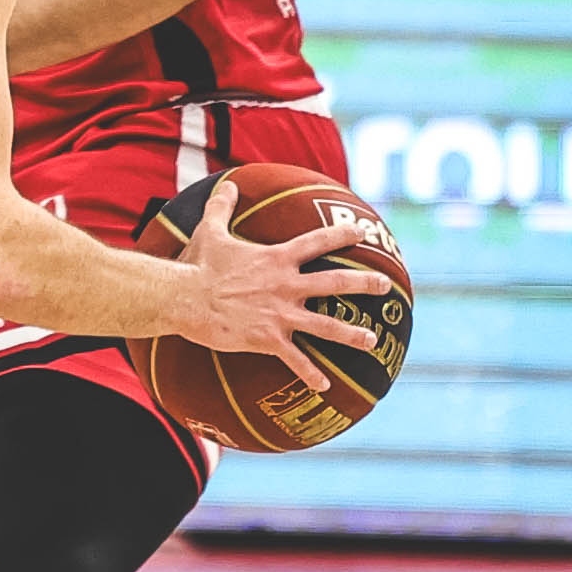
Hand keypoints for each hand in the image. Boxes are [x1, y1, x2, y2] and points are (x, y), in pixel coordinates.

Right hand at [158, 172, 403, 367]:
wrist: (185, 297)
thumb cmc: (198, 265)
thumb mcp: (211, 230)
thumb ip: (223, 206)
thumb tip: (229, 184)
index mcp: (277, 258)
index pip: (317, 242)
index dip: (342, 235)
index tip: (363, 233)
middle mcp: (286, 285)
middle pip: (334, 282)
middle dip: (364, 283)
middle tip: (386, 286)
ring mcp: (280, 313)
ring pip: (326, 325)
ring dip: (351, 334)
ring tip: (373, 340)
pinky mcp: (268, 338)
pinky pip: (295, 359)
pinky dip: (310, 374)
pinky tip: (325, 386)